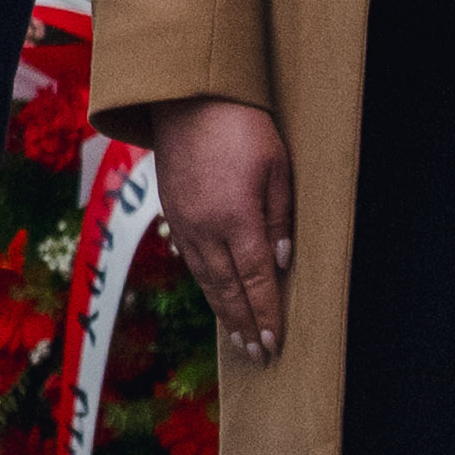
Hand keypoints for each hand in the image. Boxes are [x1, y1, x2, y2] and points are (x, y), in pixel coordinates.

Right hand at [126, 96, 293, 362]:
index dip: (266, 314)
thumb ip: (279, 217)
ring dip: (224, 312)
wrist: (186, 99)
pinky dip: (207, 286)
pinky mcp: (172, 214)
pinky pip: (192, 261)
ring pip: (206, 279)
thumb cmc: (242, 126)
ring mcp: (184, 223)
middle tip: (258, 354)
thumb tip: (282, 262)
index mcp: (236, 218)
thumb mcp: (277, 167)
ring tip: (239, 338)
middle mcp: (205, 228)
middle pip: (227, 289)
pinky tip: (217, 297)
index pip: (255, 279)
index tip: (274, 343)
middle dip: (244, 324)